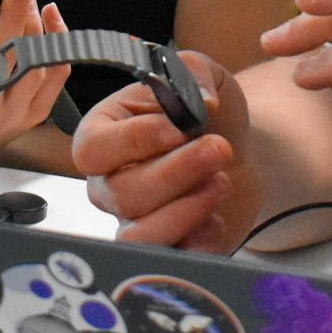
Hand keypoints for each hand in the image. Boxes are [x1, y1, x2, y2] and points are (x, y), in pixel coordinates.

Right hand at [74, 51, 255, 253]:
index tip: (181, 127)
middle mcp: (109, 183)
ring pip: (138, 236)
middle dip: (178, 171)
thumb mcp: (200, 75)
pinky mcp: (167, 248)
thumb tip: (200, 102)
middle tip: (219, 148)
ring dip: (186, 210)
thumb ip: (193, 73)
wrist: (239, 155)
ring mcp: (133, 221)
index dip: (136, 141)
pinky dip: (200, 241)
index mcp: (102, 135)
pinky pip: (172, 259)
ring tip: (220, 182)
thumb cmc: (206, 115)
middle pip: (123, 194)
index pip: (92, 149)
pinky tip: (218, 217)